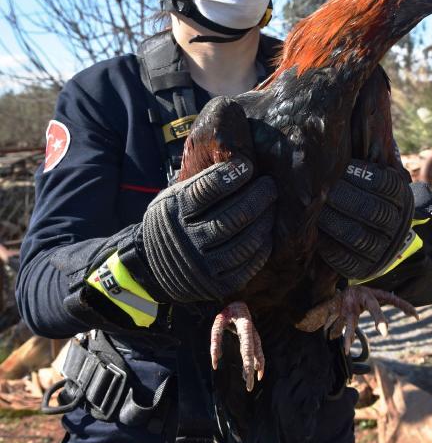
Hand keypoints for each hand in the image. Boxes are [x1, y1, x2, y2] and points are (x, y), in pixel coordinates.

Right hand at [135, 158, 276, 302]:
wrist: (151, 266)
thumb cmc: (173, 220)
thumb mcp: (172, 196)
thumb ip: (198, 183)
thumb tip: (238, 159)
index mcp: (175, 210)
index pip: (207, 190)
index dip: (231, 175)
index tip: (248, 165)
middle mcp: (188, 238)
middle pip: (232, 217)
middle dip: (258, 197)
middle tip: (270, 185)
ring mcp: (202, 264)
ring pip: (244, 243)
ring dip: (264, 222)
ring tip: (270, 208)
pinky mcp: (216, 283)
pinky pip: (247, 265)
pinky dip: (262, 248)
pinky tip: (265, 234)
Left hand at [317, 159, 413, 279]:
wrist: (371, 235)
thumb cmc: (360, 193)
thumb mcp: (369, 174)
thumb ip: (361, 157)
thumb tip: (348, 132)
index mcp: (400, 197)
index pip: (384, 184)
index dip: (360, 175)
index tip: (341, 168)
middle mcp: (397, 223)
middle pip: (371, 210)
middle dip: (342, 199)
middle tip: (322, 191)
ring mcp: (383, 249)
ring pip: (358, 236)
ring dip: (332, 222)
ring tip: (315, 212)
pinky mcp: (365, 268)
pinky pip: (347, 261)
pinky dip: (329, 248)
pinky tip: (317, 235)